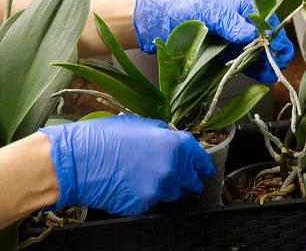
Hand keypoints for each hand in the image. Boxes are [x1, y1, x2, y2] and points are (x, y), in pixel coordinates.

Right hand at [39, 115, 213, 215]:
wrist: (78, 160)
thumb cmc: (105, 137)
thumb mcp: (140, 124)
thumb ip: (163, 133)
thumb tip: (171, 138)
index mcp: (175, 145)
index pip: (199, 158)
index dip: (202, 164)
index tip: (204, 169)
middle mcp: (172, 168)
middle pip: (190, 180)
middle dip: (188, 180)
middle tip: (184, 180)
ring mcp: (158, 188)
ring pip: (171, 192)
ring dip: (166, 187)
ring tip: (148, 179)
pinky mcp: (143, 204)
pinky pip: (150, 201)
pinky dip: (145, 196)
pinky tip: (130, 186)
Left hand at [133, 0, 293, 82]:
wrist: (153, 25)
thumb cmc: (180, 11)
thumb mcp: (206, 12)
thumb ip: (229, 22)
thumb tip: (251, 34)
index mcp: (238, 9)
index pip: (266, 20)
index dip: (276, 33)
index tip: (280, 47)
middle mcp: (238, 25)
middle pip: (264, 38)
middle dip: (275, 50)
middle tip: (279, 64)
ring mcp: (231, 41)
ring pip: (257, 52)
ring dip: (267, 62)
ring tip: (272, 74)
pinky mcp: (222, 56)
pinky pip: (243, 63)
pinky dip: (254, 70)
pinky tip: (262, 76)